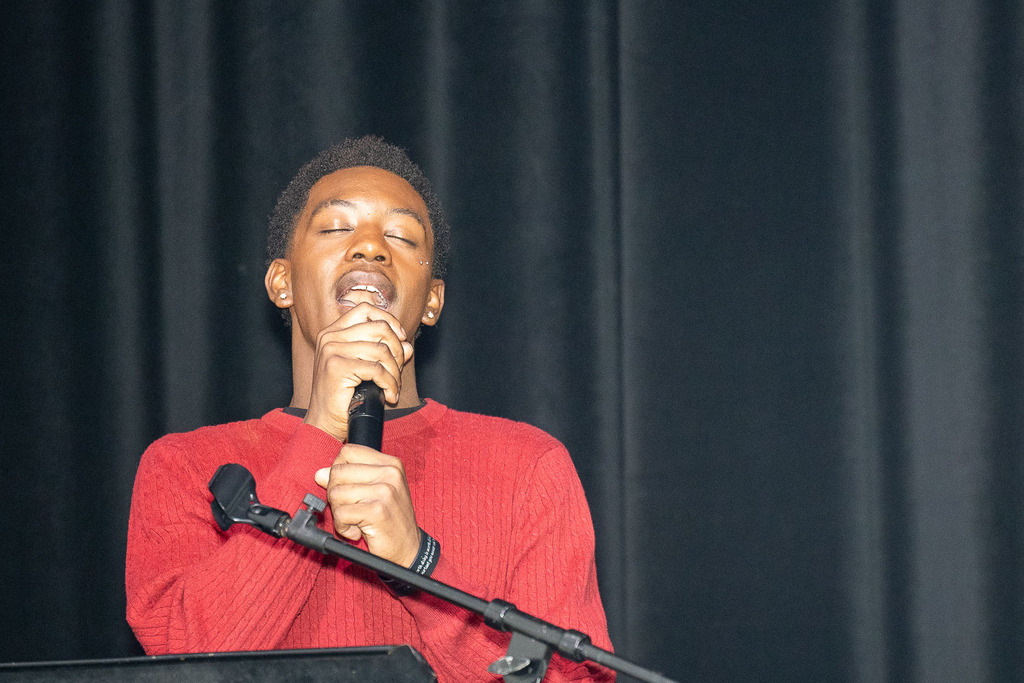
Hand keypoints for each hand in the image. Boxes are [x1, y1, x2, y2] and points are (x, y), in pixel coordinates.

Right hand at [303, 302, 413, 441]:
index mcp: (333, 332)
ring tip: (393, 387)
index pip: (366, 309)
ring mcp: (331, 350)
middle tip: (398, 370)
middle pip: (379, 328)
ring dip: (395, 372)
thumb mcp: (367, 369)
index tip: (401, 338)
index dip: (389, 320)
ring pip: (382, 350)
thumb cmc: (344, 396)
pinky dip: (390, 384)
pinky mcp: (337, 367)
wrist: (325, 422)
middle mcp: (329, 337)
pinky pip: (378, 370)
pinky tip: (390, 396)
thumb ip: (385, 352)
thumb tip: (407, 345)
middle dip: (397, 349)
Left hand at [314, 444, 421, 566]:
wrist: (408, 548)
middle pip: (338, 472)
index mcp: (390, 463)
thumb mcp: (372, 492)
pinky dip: (343, 527)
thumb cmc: (389, 520)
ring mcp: (385, 491)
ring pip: (336, 493)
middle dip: (336, 494)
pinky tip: (357, 531)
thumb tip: (319, 474)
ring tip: (356, 520)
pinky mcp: (377, 511)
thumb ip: (348, 478)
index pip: (348, 451)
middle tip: (351, 508)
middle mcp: (390, 473)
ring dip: (339, 513)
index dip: (338, 470)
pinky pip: (341, 514)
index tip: (347, 487)